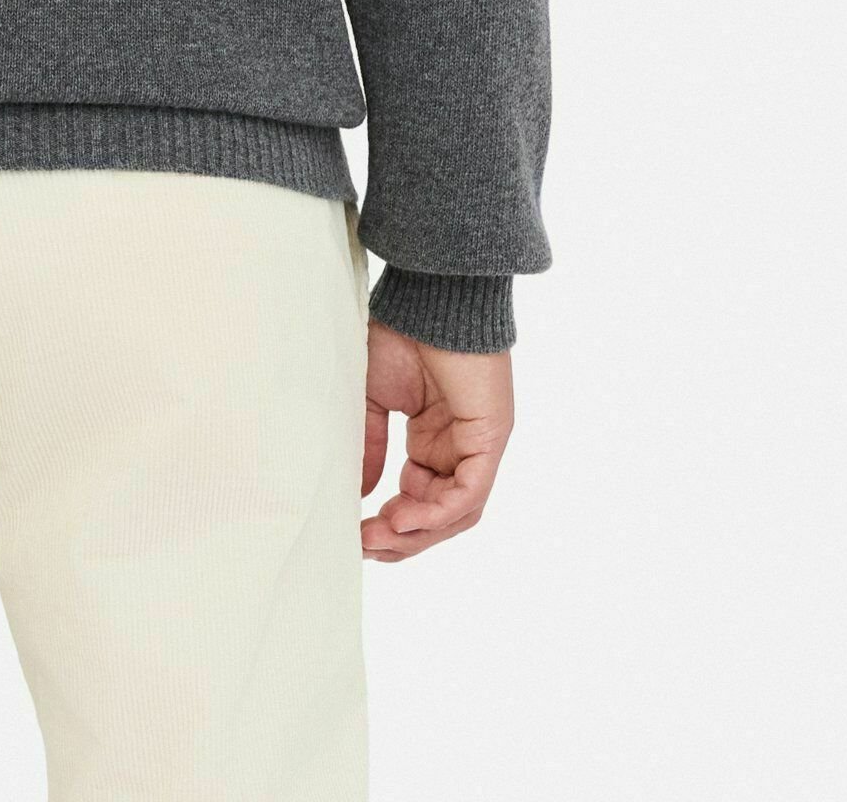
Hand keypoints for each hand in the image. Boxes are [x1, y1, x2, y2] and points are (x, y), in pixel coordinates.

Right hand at [361, 320, 512, 560]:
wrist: (429, 300)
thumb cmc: (401, 334)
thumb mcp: (373, 399)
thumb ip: (369, 446)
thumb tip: (358, 494)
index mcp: (435, 439)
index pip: (419, 498)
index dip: (391, 521)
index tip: (356, 532)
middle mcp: (460, 449)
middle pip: (439, 515)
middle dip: (402, 537)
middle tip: (365, 546)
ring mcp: (478, 446)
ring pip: (457, 513)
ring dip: (418, 533)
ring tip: (379, 538)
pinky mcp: (490, 439)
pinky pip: (469, 492)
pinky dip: (437, 512)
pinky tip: (403, 519)